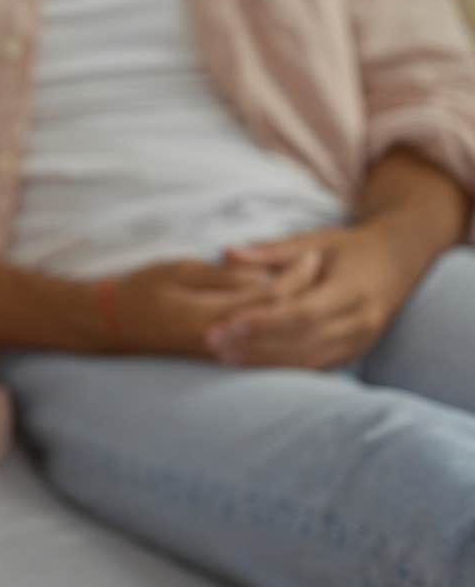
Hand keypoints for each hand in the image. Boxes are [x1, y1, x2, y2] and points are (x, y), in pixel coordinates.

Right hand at [109, 254, 320, 358]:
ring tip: (319, 291)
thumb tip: (266, 279)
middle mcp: (223, 341)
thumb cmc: (142, 289)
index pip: (271, 297)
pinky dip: (289, 339)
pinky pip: (267, 353)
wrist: (113, 323)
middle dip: (306, 292)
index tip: (314, 254)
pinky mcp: (222, 360)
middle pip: (280, 319)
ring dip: (302, 317)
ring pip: (278, 342)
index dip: (297, 275)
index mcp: (212, 315)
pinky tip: (303, 325)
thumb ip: (225, 277)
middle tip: (323, 267)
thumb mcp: (180, 271)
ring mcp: (224, 355)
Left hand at [208, 227, 421, 369]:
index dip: (265, 321)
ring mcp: (360, 342)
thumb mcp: (315, 241)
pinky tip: (249, 364)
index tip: (228, 322)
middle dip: (256, 343)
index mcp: (353, 291)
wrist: (398, 262)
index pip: (304, 313)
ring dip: (263, 360)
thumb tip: (227, 252)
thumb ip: (272, 251)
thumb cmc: (349, 248)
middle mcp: (361, 322)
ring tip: (222, 355)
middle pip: (303, 340)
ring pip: (308, 360)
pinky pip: (315, 366)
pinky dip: (282, 368)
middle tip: (212, 339)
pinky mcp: (354, 353)